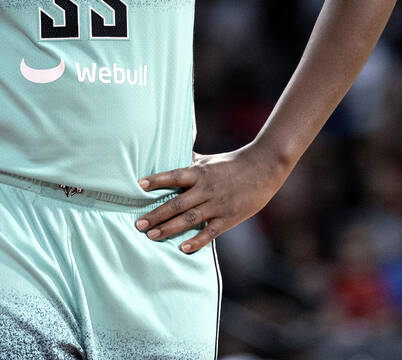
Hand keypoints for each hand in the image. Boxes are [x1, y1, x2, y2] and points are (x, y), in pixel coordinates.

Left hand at [134, 144, 288, 253]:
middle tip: (138, 224)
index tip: (139, 186)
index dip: (157, 181)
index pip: (174, 176)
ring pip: (190, 219)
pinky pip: (210, 232)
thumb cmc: (232, 163)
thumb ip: (189, 162)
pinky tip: (182, 248)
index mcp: (200, 173)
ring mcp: (217, 205)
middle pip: (177, 203)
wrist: (263, 169)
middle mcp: (206, 189)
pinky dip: (197, 241)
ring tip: (151, 236)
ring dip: (169, 228)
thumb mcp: (208, 159)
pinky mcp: (229, 218)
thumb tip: (168, 153)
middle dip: (156, 214)